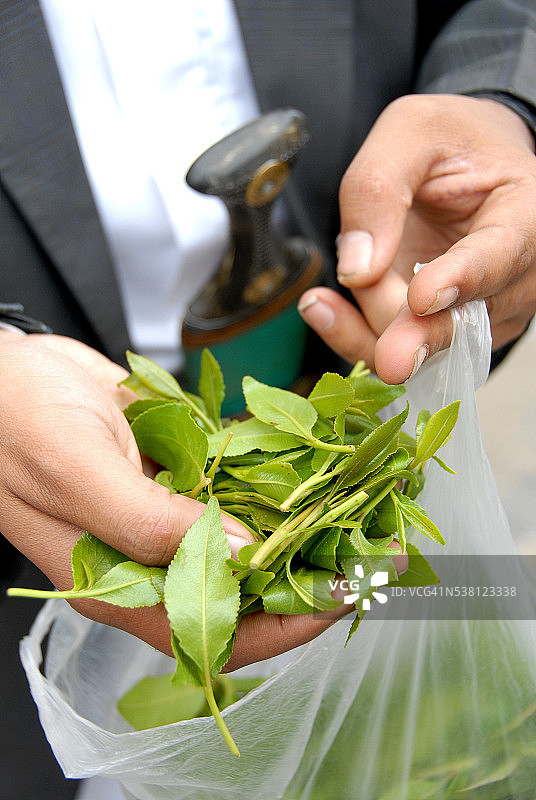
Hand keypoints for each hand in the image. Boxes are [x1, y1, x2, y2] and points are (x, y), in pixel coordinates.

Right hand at [1, 332, 405, 666]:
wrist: (4, 370)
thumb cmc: (16, 421)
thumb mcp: (75, 471)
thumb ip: (151, 523)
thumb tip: (240, 556)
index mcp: (122, 583)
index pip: (218, 630)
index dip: (290, 621)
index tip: (351, 591)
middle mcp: (155, 558)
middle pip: (249, 587)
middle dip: (318, 572)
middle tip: (385, 546)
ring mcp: (173, 514)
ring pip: (255, 536)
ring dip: (313, 525)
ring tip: (376, 508)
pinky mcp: (183, 473)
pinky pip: (244, 484)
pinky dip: (286, 479)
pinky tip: (331, 466)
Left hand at [298, 94, 535, 382]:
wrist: (471, 166)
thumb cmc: (451, 142)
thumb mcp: (410, 132)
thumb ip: (379, 188)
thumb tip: (358, 270)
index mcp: (524, 214)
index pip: (498, 256)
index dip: (460, 279)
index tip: (422, 298)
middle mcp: (515, 276)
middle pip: (463, 320)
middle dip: (419, 337)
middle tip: (388, 358)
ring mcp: (486, 312)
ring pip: (428, 344)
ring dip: (372, 326)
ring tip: (321, 303)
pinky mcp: (450, 332)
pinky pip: (406, 351)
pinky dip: (360, 337)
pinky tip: (324, 312)